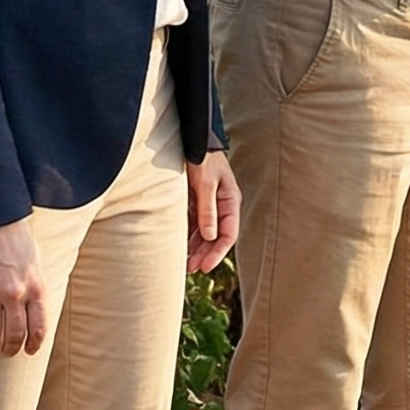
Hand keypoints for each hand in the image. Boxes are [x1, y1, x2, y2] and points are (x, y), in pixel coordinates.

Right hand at [0, 220, 46, 357]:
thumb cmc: (16, 238)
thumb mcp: (36, 263)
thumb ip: (36, 288)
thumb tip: (35, 312)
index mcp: (36, 287)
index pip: (38, 327)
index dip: (34, 344)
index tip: (29, 351)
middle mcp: (15, 294)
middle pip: (14, 334)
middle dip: (11, 348)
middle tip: (7, 352)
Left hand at [187, 151, 240, 273]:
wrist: (191, 140)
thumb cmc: (202, 158)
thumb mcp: (206, 182)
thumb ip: (208, 208)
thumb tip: (211, 236)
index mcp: (230, 201)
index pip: (229, 233)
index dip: (218, 252)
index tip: (206, 266)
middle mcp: (221, 206)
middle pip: (216, 237)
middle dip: (206, 254)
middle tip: (192, 270)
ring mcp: (208, 205)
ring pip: (204, 234)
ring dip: (196, 249)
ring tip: (185, 265)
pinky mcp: (195, 203)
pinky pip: (193, 226)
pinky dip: (187, 238)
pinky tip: (180, 249)